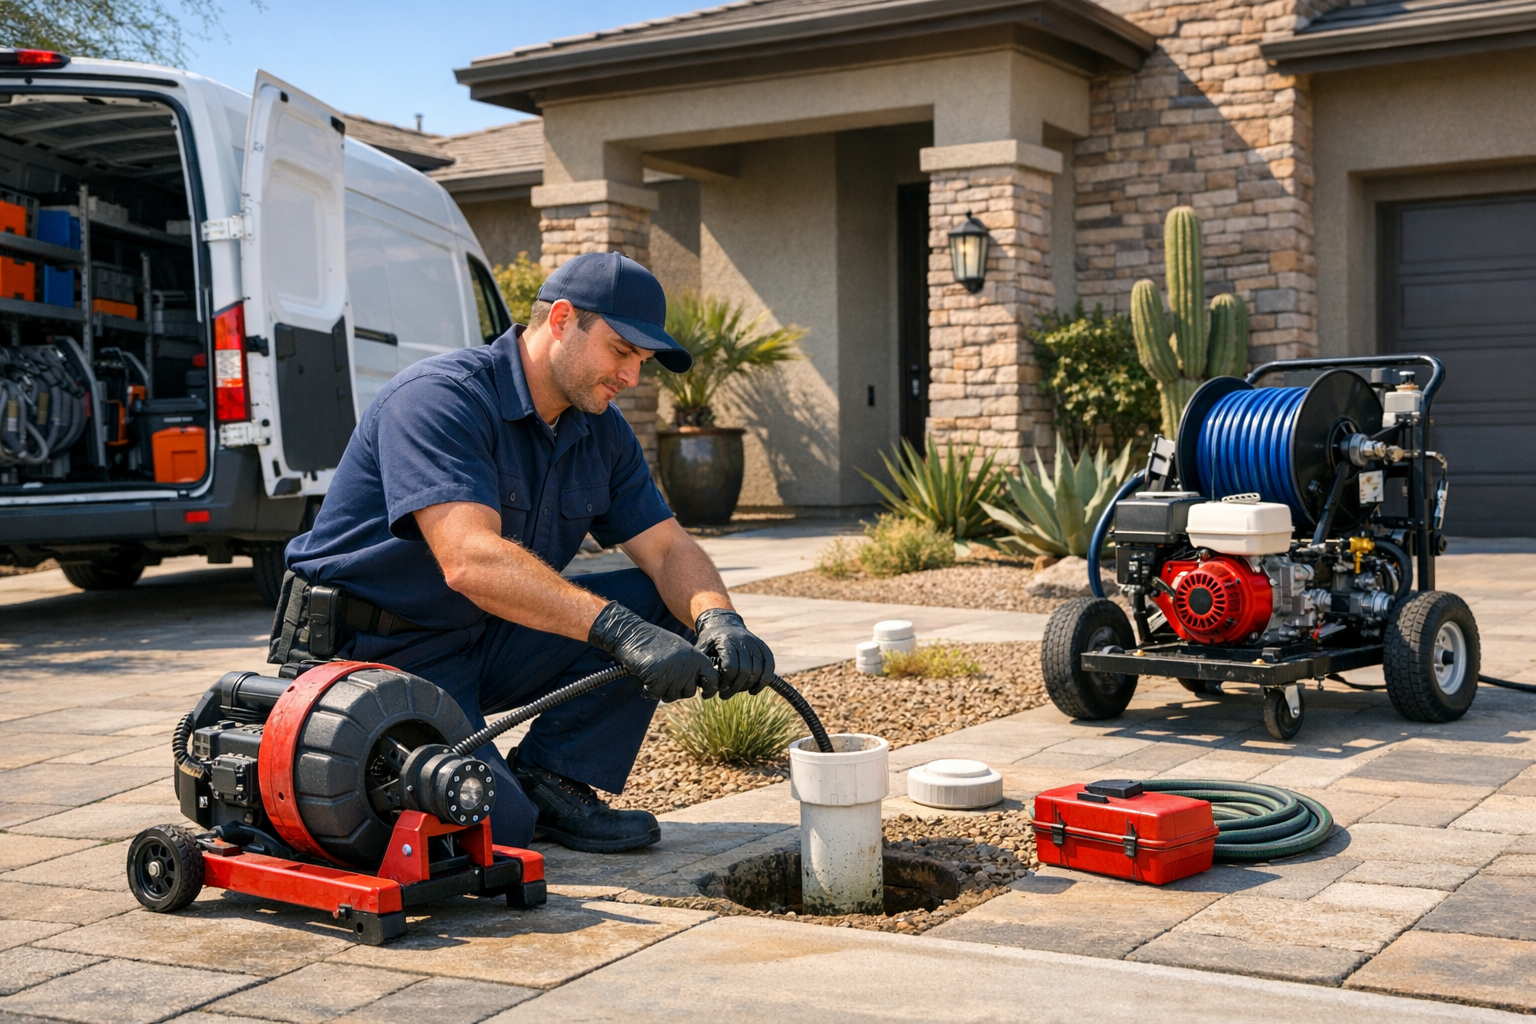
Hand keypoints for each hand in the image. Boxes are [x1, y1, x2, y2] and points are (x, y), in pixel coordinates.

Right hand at [588, 601, 718, 701]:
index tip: (706, 694)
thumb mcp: (680, 650)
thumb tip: (698, 686)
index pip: (713, 678)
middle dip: (677, 690)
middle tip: (664, 676)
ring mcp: (674, 673)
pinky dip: (648, 690)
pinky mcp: (659, 679)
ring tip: (654, 673)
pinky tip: (644, 677)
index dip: (710, 689)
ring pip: (672, 696)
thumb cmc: (654, 642)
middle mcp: (688, 665)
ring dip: (661, 690)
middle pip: (689, 692)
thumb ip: (691, 665)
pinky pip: (656, 695)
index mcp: (697, 656)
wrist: (632, 634)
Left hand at [694, 608, 773, 698]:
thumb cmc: (710, 641)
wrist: (723, 623)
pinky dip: (765, 679)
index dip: (726, 682)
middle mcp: (743, 640)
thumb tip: (705, 691)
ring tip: (738, 691)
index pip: (731, 666)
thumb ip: (703, 667)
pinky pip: (769, 664)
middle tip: (725, 695)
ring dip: (750, 685)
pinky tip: (754, 689)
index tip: (719, 689)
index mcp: (726, 641)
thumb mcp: (701, 650)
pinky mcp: (762, 646)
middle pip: (746, 670)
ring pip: (759, 669)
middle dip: (736, 687)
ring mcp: (754, 642)